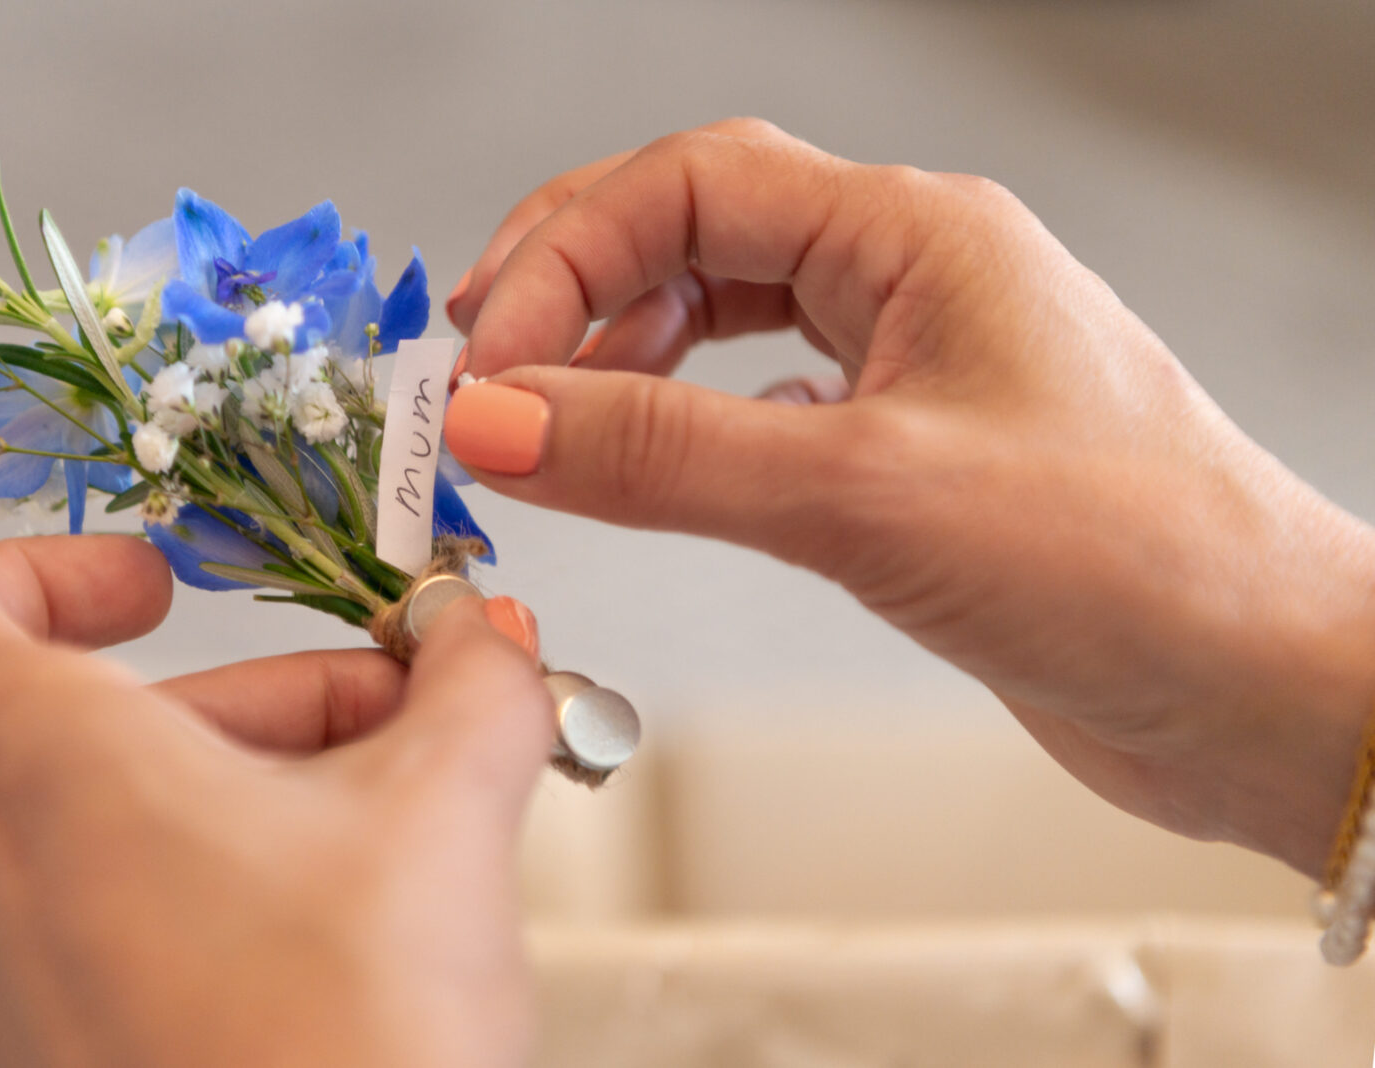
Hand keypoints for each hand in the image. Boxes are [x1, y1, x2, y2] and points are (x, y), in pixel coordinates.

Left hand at [0, 535, 551, 1067]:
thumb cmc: (344, 1048)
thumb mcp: (444, 818)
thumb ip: (476, 689)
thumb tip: (486, 638)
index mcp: (53, 774)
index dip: (42, 568)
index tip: (158, 578)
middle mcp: (2, 878)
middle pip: (109, 719)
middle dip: (276, 701)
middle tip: (407, 716)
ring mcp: (23, 983)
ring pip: (132, 822)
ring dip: (274, 790)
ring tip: (409, 824)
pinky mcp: (72, 1053)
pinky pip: (133, 919)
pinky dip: (236, 883)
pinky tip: (360, 918)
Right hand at [443, 118, 1374, 875]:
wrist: (1261, 689)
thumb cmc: (1132, 565)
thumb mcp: (862, 495)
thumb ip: (665, 454)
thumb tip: (501, 421)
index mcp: (915, 235)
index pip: (690, 187)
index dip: (565, 258)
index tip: (485, 363)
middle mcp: (912, 280)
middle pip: (697, 231)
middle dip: (577, 288)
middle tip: (484, 368)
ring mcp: (913, 366)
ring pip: (727, 317)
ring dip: (623, 357)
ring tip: (545, 418)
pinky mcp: (911, 455)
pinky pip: (765, 405)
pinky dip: (688, 425)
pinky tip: (655, 463)